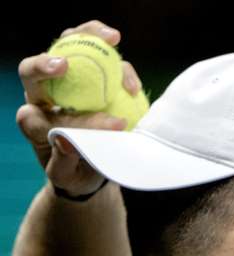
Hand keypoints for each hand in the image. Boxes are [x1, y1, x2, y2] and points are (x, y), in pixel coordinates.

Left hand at [15, 20, 142, 196]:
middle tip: (70, 61)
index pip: (32, 86)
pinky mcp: (105, 83)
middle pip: (46, 58)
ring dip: (93, 36)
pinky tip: (133, 86)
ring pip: (78, 48)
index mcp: (38, 110)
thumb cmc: (75, 173)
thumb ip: (63, 159)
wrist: (94, 171)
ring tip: (113, 38)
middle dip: (57, 53)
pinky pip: (112, 67)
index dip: (40, 71)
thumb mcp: (65, 174)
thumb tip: (67, 140)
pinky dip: (123, 70)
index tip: (62, 71)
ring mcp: (80, 83)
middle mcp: (53, 91)